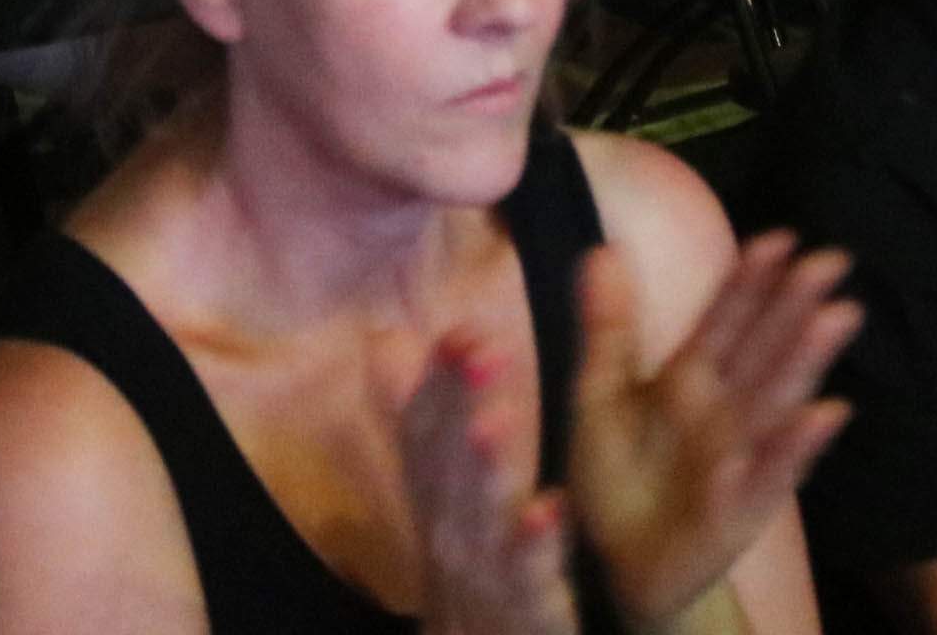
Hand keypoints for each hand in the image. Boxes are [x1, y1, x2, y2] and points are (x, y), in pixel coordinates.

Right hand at [399, 338, 575, 634]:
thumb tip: (384, 339)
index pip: (424, 426)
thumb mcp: (446, 499)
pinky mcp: (522, 609)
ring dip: (484, 467)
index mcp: (435, 496)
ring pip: (477, 514)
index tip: (460, 329)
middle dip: (459, 402)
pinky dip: (533, 543)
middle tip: (479, 348)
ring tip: (498, 419)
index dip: (439, 378)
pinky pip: (525, 576)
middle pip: (446, 460)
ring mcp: (481, 571)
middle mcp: (448, 528)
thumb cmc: (472, 570)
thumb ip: (424, 422)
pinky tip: (551, 507)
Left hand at [567, 234, 855, 628]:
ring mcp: (739, 456)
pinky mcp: (740, 508)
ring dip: (807, 361)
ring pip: (777, 400)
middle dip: (794, 306)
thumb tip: (604, 248)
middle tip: (830, 261)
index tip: (779, 238)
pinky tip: (824, 414)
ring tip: (837, 317)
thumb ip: (609, 327)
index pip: (726, 320)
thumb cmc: (618, 475)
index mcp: (692, 378)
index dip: (749, 282)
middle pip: (764, 349)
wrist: (618, 564)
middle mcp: (725, 410)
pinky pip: (770, 475)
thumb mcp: (602, 395)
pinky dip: (793, 447)